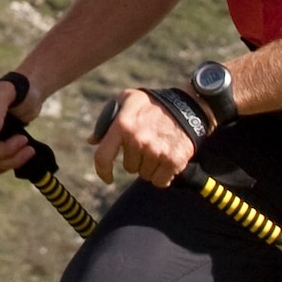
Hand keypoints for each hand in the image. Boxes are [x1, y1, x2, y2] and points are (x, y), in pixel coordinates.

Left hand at [91, 86, 205, 189]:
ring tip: (158, 150)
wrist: (189, 105)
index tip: (108, 177)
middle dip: (136, 160)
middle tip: (147, 145)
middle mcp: (138, 139)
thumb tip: (93, 141)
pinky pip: (160, 181)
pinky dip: (163, 176)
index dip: (102, 171)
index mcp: (122, 125)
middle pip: (129, 167)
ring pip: (144, 175)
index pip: (103, 156)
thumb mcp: (128, 100)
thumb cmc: (154, 104)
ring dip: (150, 167)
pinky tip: (166, 161)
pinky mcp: (173, 160)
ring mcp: (156, 151)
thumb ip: (108, 119)